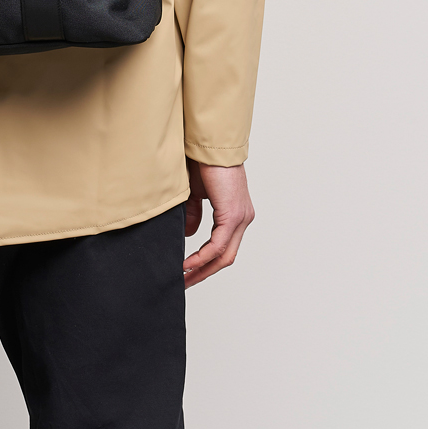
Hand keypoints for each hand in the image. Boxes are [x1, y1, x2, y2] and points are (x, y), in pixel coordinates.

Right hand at [183, 160, 253, 287]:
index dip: (206, 262)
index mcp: (236, 213)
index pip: (224, 247)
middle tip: (185, 282)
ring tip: (184, 277)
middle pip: (227, 257)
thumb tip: (190, 235)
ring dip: (202, 268)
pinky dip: (202, 257)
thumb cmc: (202, 162)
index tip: (188, 271)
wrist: (208, 145)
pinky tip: (187, 263)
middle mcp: (243, 218)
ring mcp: (241, 218)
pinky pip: (218, 245)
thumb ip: (194, 214)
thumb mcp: (195, 193)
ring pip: (225, 254)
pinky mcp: (233, 215)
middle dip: (204, 272)